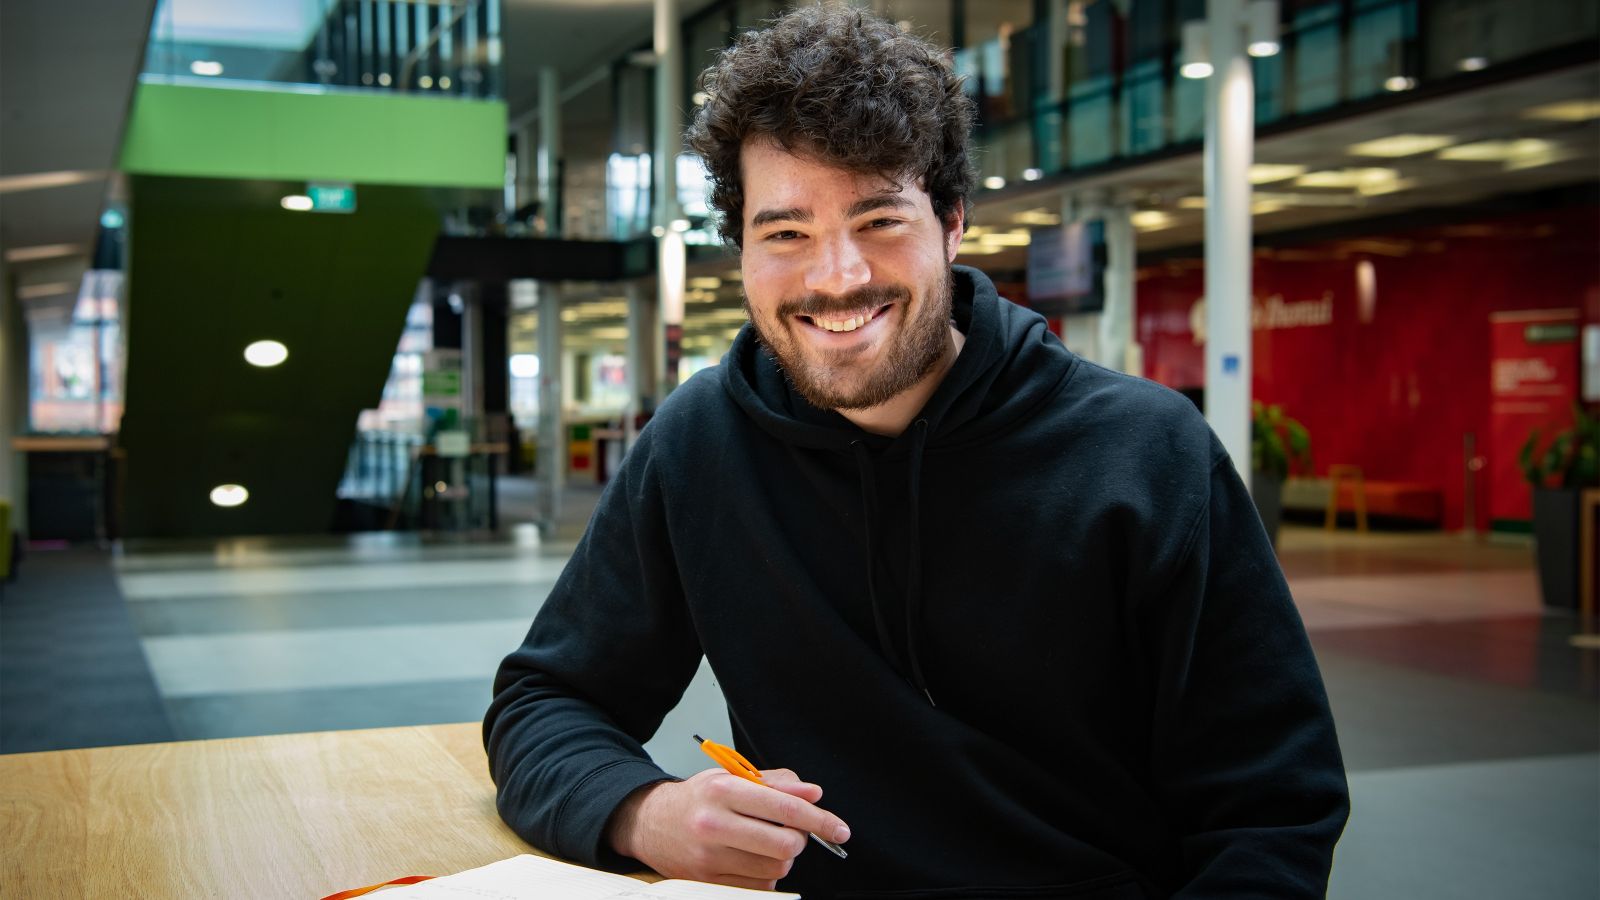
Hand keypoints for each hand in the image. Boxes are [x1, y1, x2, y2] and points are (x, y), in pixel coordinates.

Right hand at [606, 767, 850, 889]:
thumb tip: (813, 794)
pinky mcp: (708, 881)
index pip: (786, 808)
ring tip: (765, 843)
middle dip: (800, 840)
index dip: (820, 820)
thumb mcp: (733, 778)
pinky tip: (751, 859)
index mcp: (724, 790)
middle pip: (785, 845)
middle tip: (791, 831)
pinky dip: (766, 874)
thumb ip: (777, 783)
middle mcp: (715, 823)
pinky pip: (760, 885)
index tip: (839, 829)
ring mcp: (710, 857)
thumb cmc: (699, 799)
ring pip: (776, 867)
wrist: (650, 823)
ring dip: (782, 857)